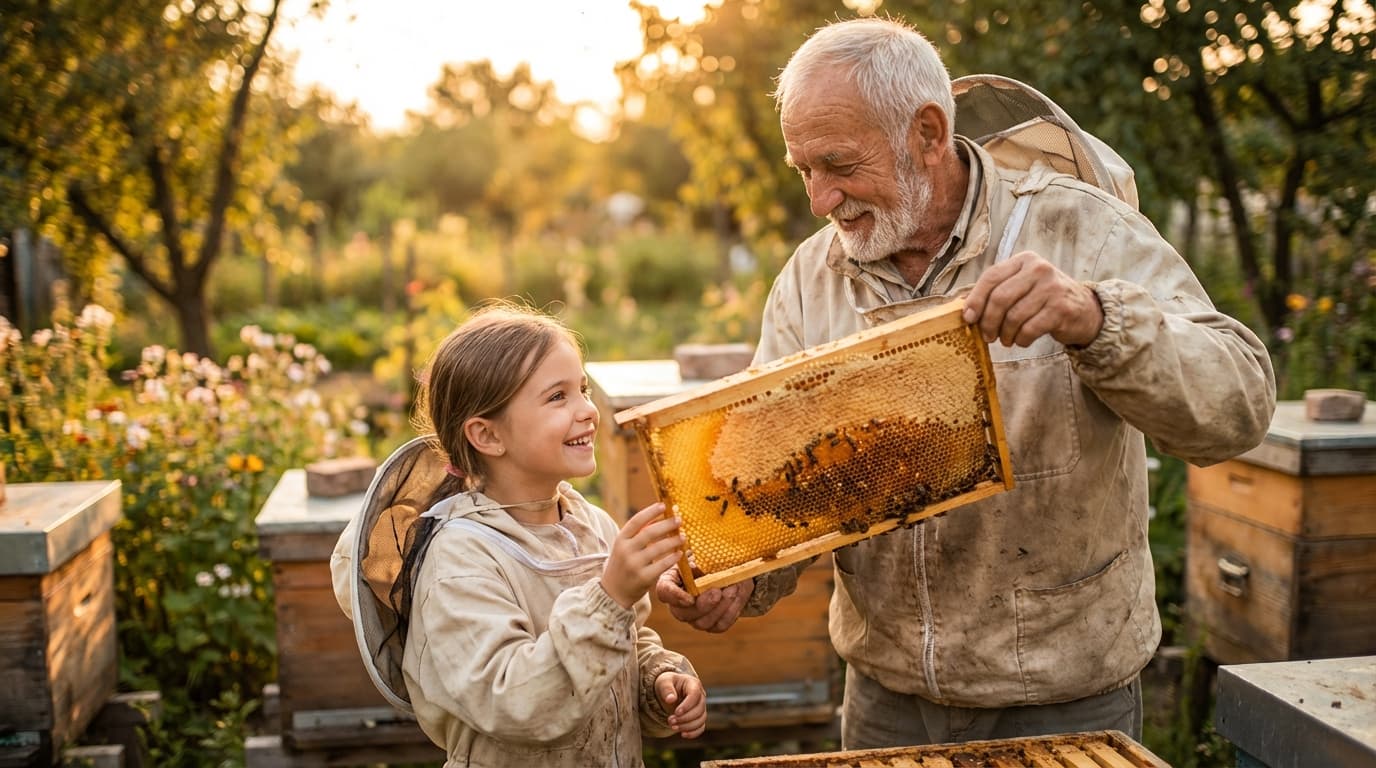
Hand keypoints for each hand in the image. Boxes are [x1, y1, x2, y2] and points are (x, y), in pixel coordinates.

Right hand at [600, 503, 683, 608]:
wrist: (613, 592)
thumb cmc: (623, 565)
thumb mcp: (624, 547)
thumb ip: (637, 534)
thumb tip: (660, 517)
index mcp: (620, 539)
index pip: (636, 521)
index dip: (651, 512)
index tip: (664, 505)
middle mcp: (626, 550)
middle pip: (649, 533)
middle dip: (666, 524)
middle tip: (679, 520)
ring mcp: (634, 565)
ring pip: (658, 548)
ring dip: (673, 541)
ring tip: (683, 536)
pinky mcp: (643, 578)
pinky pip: (662, 565)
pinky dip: (673, 558)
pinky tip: (680, 553)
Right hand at [655, 567, 753, 632]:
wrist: (730, 567)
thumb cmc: (711, 558)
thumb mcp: (704, 554)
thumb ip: (698, 561)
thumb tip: (695, 567)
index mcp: (671, 582)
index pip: (664, 592)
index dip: (674, 597)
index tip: (690, 598)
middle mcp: (679, 604)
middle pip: (683, 614)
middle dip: (703, 605)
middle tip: (717, 592)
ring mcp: (695, 617)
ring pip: (703, 623)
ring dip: (721, 606)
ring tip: (733, 588)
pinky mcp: (712, 624)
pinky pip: (720, 625)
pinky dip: (731, 611)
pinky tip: (737, 595)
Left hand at [655, 672, 706, 738]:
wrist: (669, 691)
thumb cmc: (667, 684)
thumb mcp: (663, 682)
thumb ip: (667, 689)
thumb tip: (670, 699)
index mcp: (693, 684)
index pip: (695, 695)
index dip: (687, 705)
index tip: (676, 712)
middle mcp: (700, 696)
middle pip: (699, 709)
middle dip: (685, 718)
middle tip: (670, 721)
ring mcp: (701, 707)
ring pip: (701, 719)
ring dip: (688, 726)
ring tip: (673, 727)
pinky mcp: (699, 717)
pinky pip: (701, 727)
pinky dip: (693, 732)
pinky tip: (683, 734)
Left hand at [961, 250, 1102, 347]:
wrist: (1085, 310)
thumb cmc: (1045, 300)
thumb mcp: (1022, 287)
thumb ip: (996, 292)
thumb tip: (963, 307)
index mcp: (1025, 260)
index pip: (991, 277)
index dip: (975, 299)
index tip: (968, 318)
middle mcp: (1039, 269)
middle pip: (1000, 298)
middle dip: (988, 321)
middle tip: (987, 336)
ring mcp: (1052, 287)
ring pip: (1014, 316)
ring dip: (1005, 334)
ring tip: (1006, 339)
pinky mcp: (1061, 308)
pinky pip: (1030, 329)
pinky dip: (1021, 339)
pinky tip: (1022, 340)